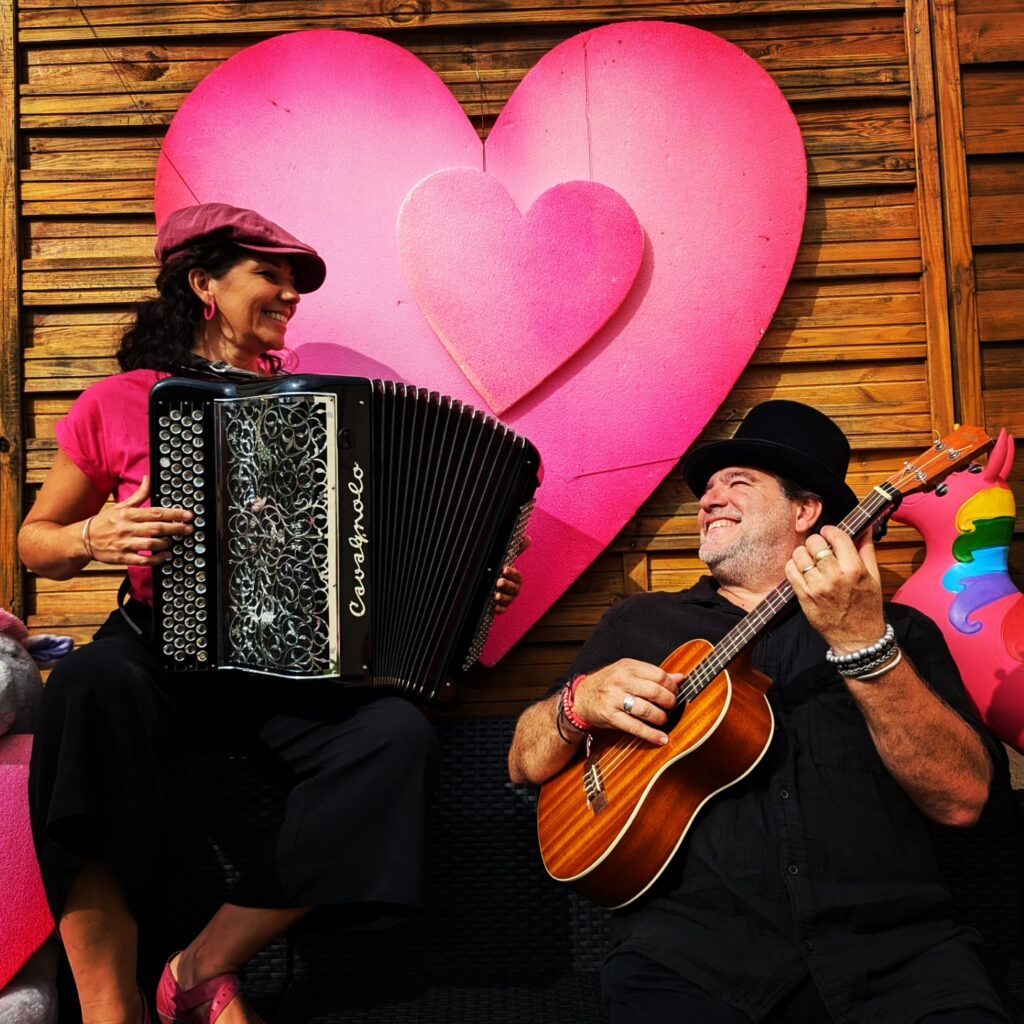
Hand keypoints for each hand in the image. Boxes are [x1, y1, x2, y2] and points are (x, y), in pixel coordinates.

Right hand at [85, 476, 192, 565]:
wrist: (83, 539)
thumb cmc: (105, 521)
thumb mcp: (121, 506)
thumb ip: (139, 494)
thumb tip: (148, 478)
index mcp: (128, 514)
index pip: (156, 512)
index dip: (174, 514)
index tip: (188, 515)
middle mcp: (127, 528)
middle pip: (157, 528)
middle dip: (176, 528)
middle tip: (189, 529)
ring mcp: (125, 544)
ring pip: (151, 544)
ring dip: (165, 543)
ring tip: (172, 541)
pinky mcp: (123, 558)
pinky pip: (143, 560)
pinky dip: (157, 559)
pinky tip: (165, 556)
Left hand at [493, 535, 530, 613]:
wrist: (485, 581)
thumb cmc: (498, 568)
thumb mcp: (505, 557)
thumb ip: (516, 548)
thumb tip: (527, 538)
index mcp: (514, 578)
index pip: (517, 577)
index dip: (512, 574)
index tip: (504, 569)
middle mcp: (512, 589)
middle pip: (514, 590)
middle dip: (507, 585)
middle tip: (498, 581)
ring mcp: (506, 599)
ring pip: (508, 600)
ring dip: (503, 598)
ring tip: (496, 595)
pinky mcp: (498, 606)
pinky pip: (501, 610)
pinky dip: (499, 609)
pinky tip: (494, 607)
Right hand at [573, 659, 682, 745]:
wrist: (581, 697)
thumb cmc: (608, 684)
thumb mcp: (628, 672)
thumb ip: (653, 674)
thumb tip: (680, 677)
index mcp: (627, 667)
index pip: (658, 675)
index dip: (672, 686)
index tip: (675, 693)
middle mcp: (620, 680)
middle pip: (655, 692)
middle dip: (669, 702)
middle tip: (671, 707)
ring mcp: (614, 698)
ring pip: (646, 709)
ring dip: (661, 717)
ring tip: (663, 720)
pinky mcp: (610, 716)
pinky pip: (635, 727)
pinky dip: (651, 734)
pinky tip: (661, 738)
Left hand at [785, 525, 886, 652]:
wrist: (857, 638)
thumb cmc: (866, 606)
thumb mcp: (874, 577)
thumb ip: (866, 549)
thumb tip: (865, 526)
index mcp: (854, 569)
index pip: (837, 536)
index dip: (830, 531)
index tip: (829, 533)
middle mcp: (834, 576)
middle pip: (815, 543)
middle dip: (817, 542)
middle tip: (820, 549)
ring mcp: (816, 587)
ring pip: (799, 554)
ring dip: (804, 553)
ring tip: (811, 560)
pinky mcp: (803, 596)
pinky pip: (790, 570)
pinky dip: (794, 565)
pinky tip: (802, 570)